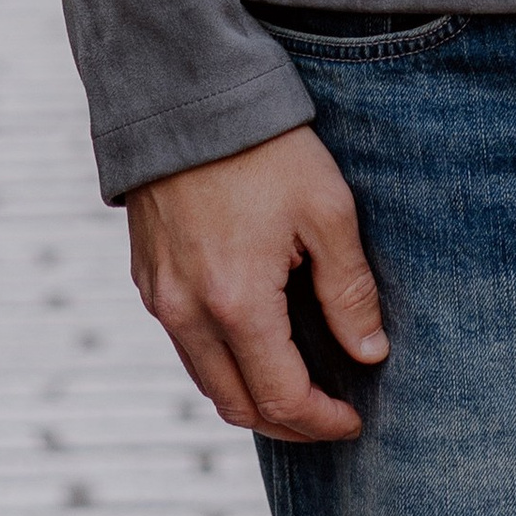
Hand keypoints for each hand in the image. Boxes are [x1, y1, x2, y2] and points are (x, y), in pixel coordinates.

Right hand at [126, 122, 387, 440]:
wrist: (185, 91)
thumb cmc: (264, 146)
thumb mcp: (327, 209)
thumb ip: (349, 290)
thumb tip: (370, 353)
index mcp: (235, 303)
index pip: (281, 398)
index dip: (322, 421)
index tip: (355, 419)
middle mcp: (187, 313)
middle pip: (237, 405)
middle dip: (288, 424)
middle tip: (329, 416)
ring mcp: (159, 295)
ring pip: (206, 379)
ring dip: (251, 396)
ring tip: (297, 385)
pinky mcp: (146, 274)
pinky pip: (184, 343)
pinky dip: (221, 361)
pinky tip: (254, 341)